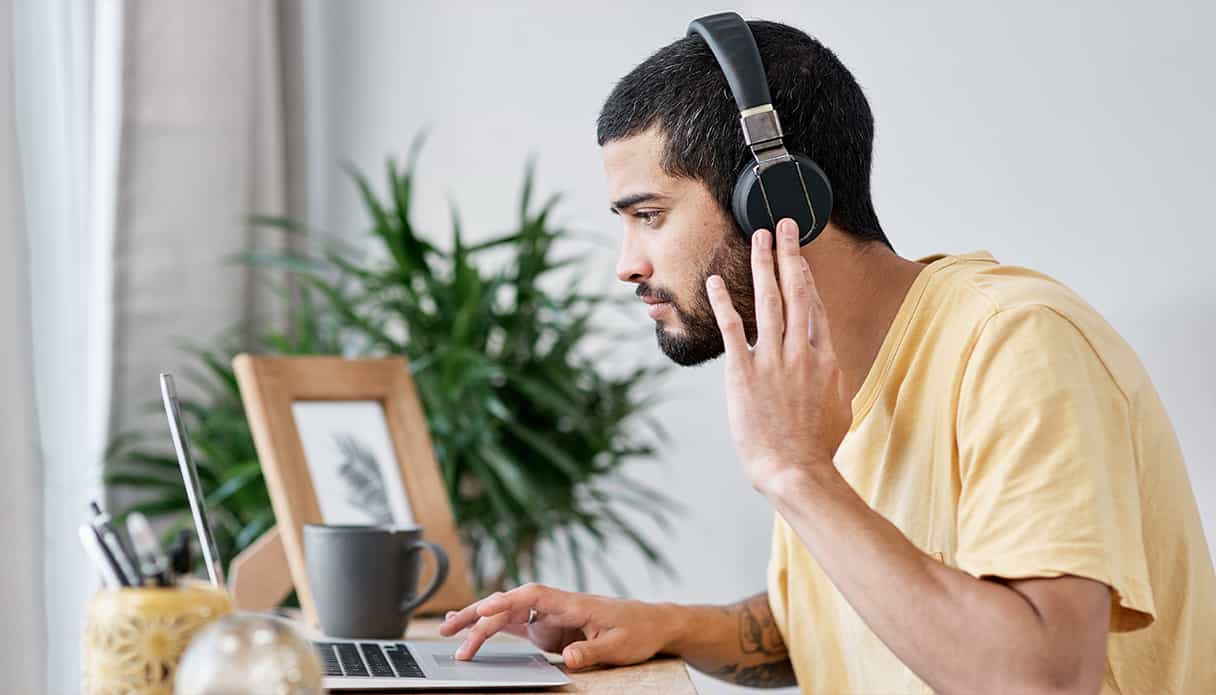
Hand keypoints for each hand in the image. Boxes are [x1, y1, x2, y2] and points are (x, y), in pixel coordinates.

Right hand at [438, 583, 670, 669]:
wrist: (651, 623)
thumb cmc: (637, 630)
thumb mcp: (619, 646)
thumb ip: (591, 653)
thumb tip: (566, 659)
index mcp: (571, 603)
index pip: (531, 597)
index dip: (505, 603)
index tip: (483, 612)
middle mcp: (555, 605)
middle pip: (510, 602)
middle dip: (478, 613)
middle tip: (448, 629)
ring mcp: (549, 616)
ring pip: (506, 613)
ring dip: (478, 621)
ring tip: (447, 631)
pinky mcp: (548, 627)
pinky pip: (515, 625)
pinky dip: (493, 628)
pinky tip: (473, 632)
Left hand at [705, 218, 851, 494]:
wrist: (796, 470)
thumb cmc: (818, 447)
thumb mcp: (839, 407)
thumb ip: (833, 379)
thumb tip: (830, 366)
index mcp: (824, 358)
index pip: (814, 306)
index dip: (805, 275)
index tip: (799, 254)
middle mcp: (801, 351)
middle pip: (795, 291)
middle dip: (788, 253)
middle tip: (782, 224)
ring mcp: (773, 360)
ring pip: (768, 300)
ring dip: (762, 265)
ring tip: (758, 238)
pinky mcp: (744, 373)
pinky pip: (732, 329)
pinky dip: (723, 302)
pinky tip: (715, 281)